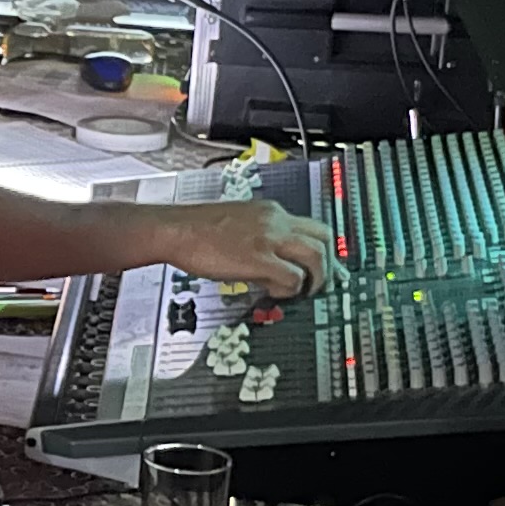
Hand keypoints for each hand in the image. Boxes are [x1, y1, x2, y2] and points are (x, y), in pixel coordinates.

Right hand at [157, 195, 331, 298]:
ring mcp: (269, 239)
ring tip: (304, 292)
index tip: (327, 266)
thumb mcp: (238, 224)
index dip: (324, 250)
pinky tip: (275, 292)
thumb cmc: (197, 230)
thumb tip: (272, 263)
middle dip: (329, 265)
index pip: (312, 227)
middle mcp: (276, 221)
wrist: (175, 230)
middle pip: (324, 239)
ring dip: (316, 278)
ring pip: (316, 256)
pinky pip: (293, 276)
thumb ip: (261, 238)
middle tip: (323, 285)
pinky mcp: (258, 258)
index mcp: (271, 212)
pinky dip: (291, 289)